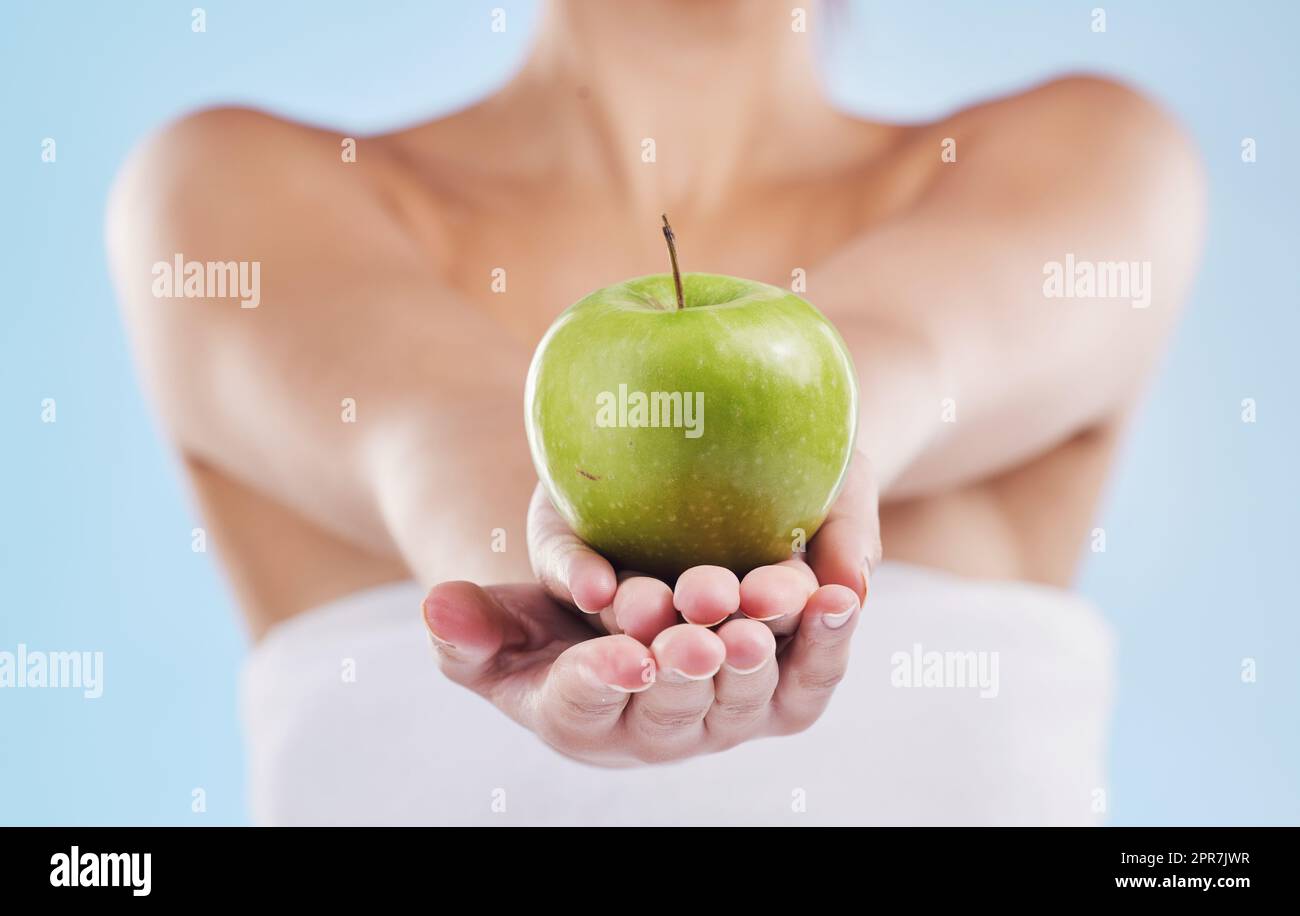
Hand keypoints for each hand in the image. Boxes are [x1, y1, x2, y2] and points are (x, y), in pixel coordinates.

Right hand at [420, 452, 879, 765]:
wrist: (626, 605)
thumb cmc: (548, 618)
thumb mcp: (499, 619)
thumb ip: (466, 626)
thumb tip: (437, 608)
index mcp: (576, 717)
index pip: (585, 704)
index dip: (603, 679)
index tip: (624, 651)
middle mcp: (653, 733)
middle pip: (674, 709)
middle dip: (690, 669)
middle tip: (701, 631)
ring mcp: (720, 722)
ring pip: (745, 699)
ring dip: (758, 656)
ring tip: (768, 607)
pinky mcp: (775, 702)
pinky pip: (807, 685)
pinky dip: (826, 644)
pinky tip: (839, 595)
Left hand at [528, 450, 878, 642]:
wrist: (718, 382)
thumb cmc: (805, 443)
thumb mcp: (839, 477)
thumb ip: (847, 533)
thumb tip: (853, 593)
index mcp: (764, 614)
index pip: (776, 626)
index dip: (782, 614)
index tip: (786, 595)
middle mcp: (694, 619)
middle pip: (700, 638)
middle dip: (706, 631)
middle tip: (712, 604)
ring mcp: (634, 593)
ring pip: (632, 620)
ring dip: (640, 618)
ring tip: (647, 611)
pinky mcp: (573, 558)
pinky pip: (569, 572)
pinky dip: (577, 576)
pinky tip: (589, 586)